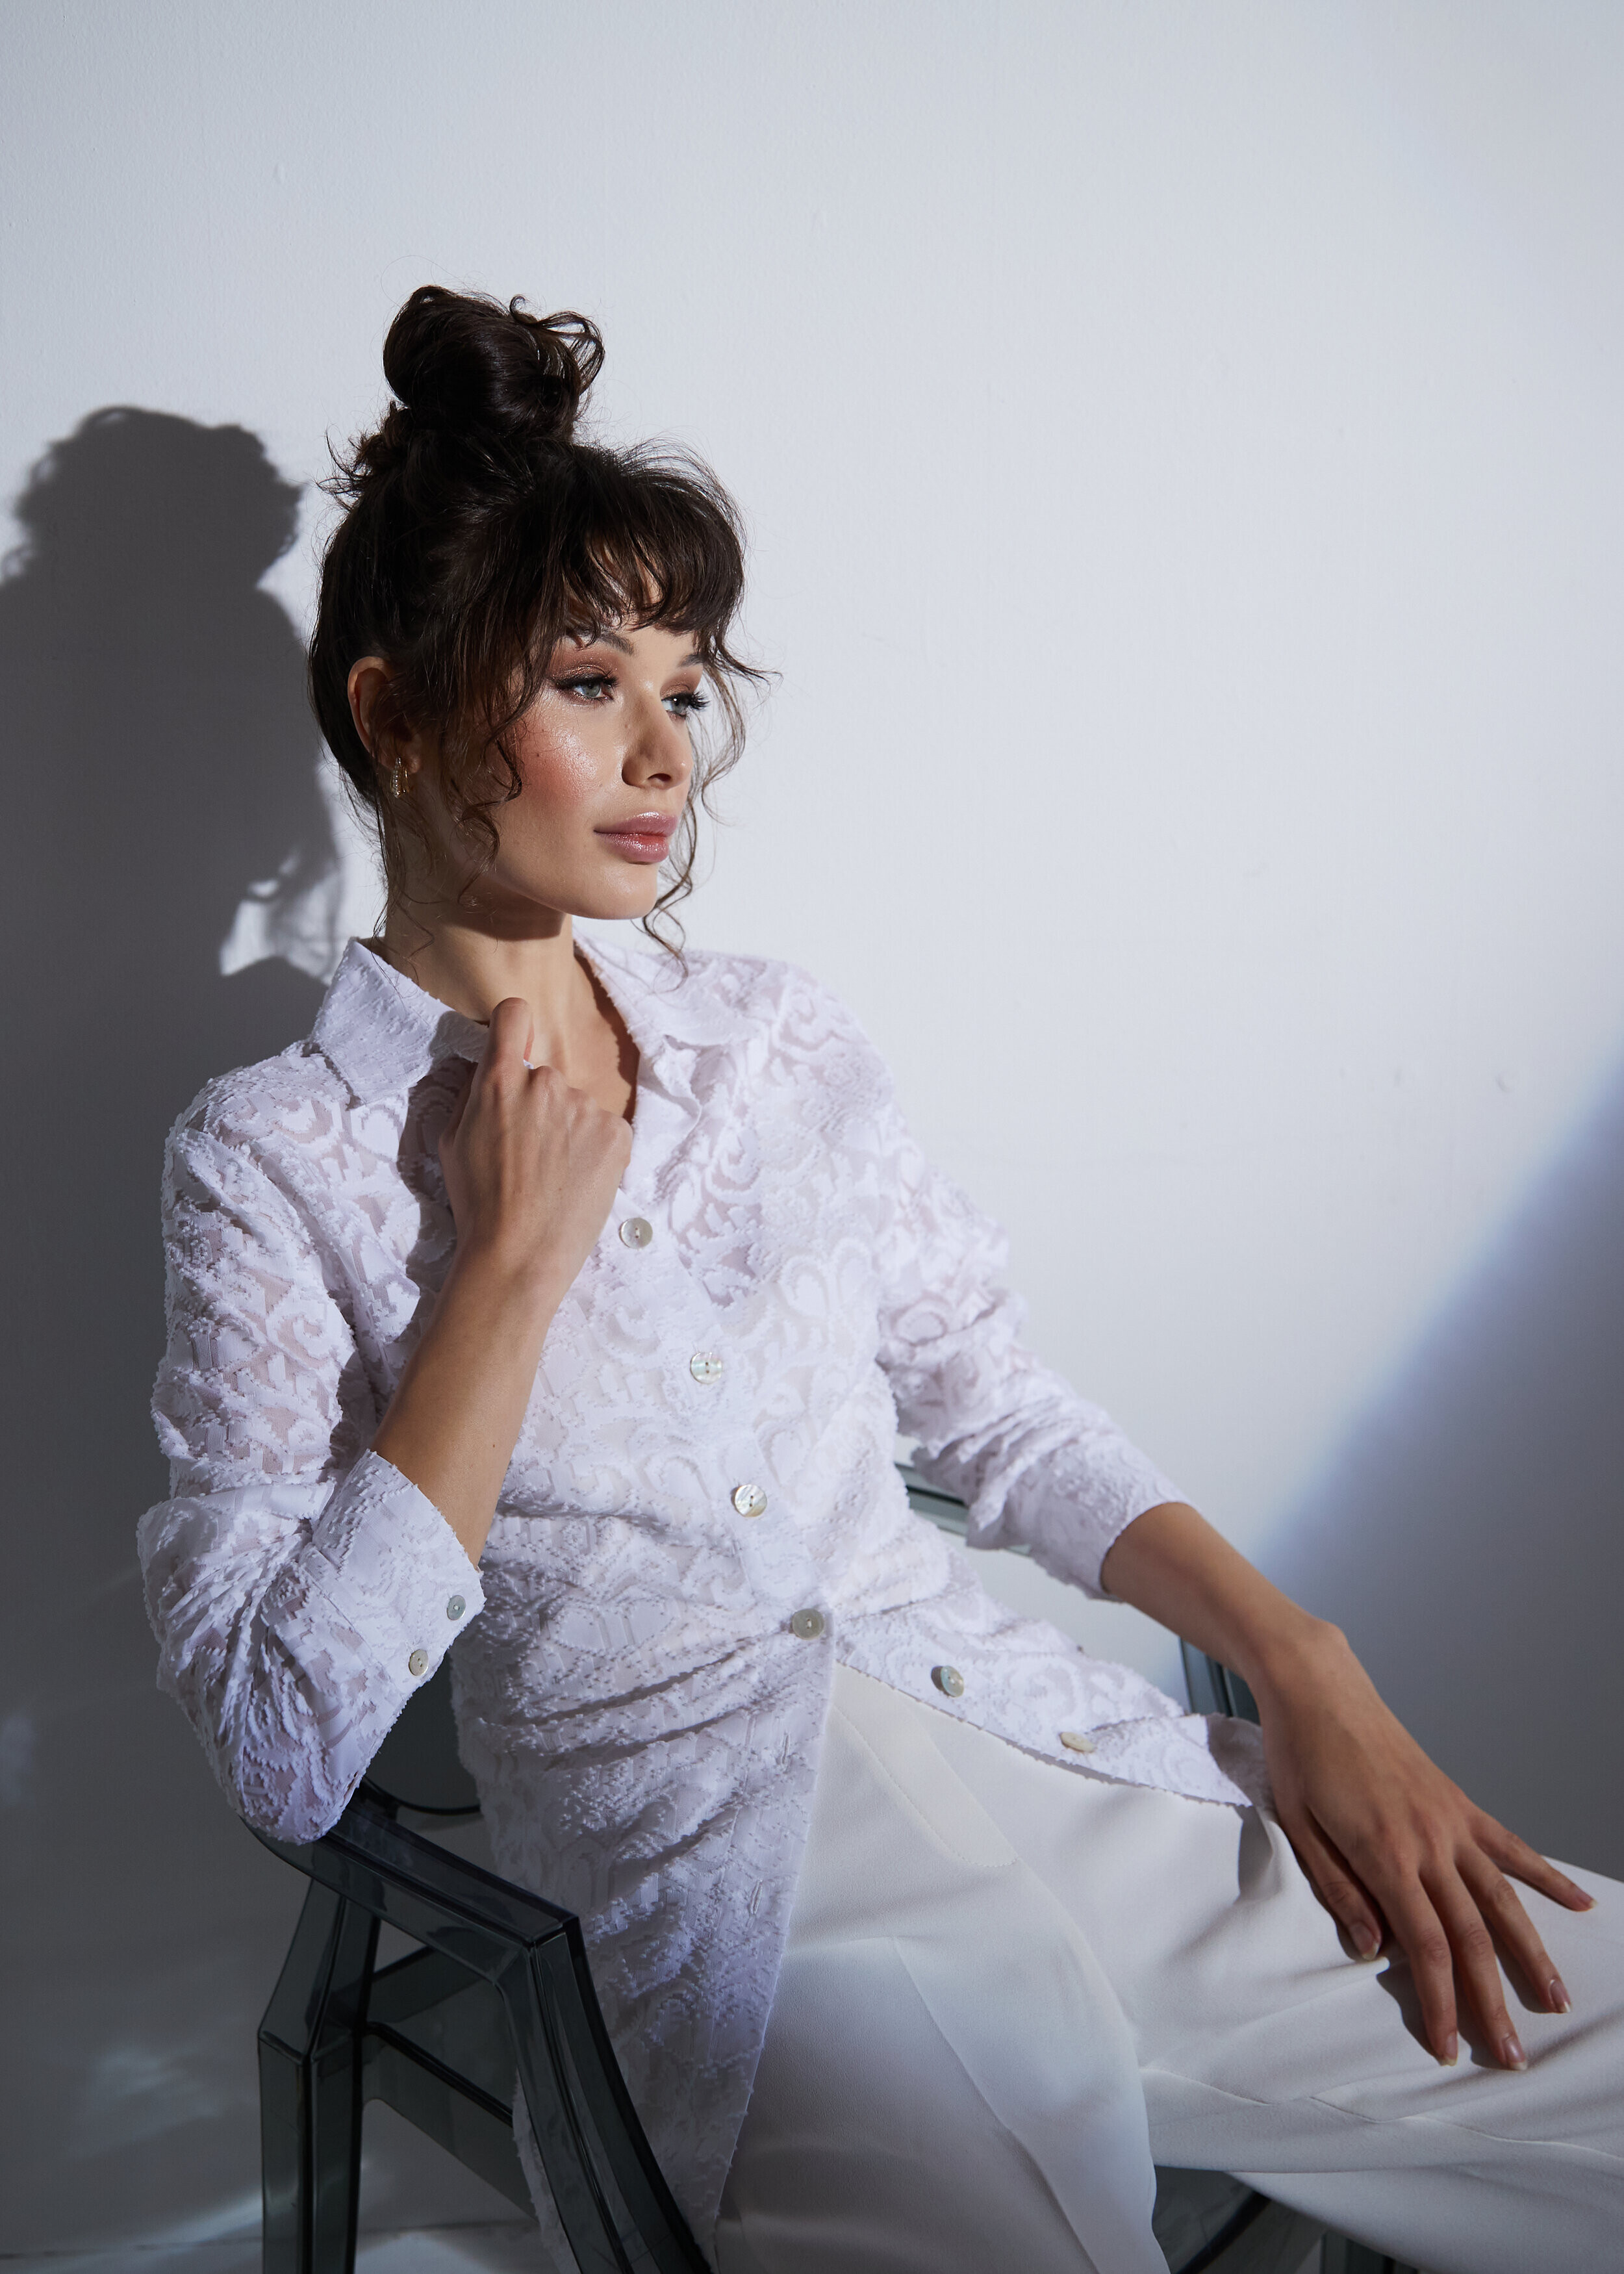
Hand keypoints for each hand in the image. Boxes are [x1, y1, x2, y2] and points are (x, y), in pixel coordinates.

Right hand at [439, 996, 630, 1312]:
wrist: (519, 1256)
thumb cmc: (478, 1203)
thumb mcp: (453, 1141)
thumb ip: (474, 1093)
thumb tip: (486, 1065)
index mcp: (501, 1080)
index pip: (514, 1015)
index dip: (514, 1029)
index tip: (515, 1047)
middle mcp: (547, 1082)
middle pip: (546, 1076)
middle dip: (538, 1106)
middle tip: (529, 1154)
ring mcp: (586, 1107)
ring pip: (576, 1107)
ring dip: (568, 1131)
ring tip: (554, 1177)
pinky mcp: (617, 1134)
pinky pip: (604, 1129)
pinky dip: (595, 1151)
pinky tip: (578, 1181)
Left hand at [1255, 1626, 1594, 2069]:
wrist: (1318, 1686)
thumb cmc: (1299, 1755)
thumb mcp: (1300, 1826)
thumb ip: (1338, 1889)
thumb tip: (1371, 1949)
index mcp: (1384, 1854)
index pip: (1424, 1947)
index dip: (1443, 2002)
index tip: (1451, 2048)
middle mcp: (1427, 1842)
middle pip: (1471, 1935)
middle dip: (1492, 2001)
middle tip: (1513, 2055)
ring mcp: (1450, 1821)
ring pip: (1503, 1898)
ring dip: (1532, 1953)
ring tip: (1557, 1999)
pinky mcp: (1458, 1802)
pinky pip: (1510, 1845)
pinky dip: (1546, 1875)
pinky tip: (1578, 1903)